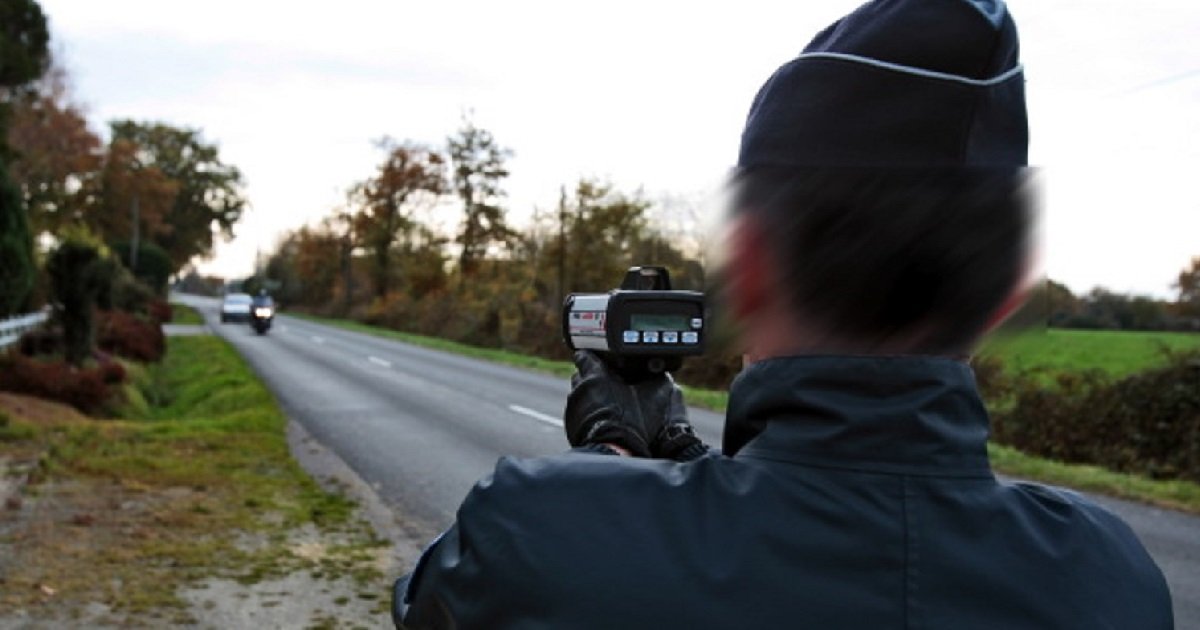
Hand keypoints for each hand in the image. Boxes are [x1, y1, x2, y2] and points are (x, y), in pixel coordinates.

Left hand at [564, 351, 702, 458]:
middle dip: (595, 377)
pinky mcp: (571, 425)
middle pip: (582, 375)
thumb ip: (656, 379)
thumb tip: (662, 374)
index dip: (595, 357)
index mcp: (595, 375)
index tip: (604, 361)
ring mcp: (573, 408)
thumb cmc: (633, 423)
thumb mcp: (654, 397)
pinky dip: (589, 412)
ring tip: (611, 403)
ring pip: (581, 394)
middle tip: (613, 384)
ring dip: (592, 396)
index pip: (584, 356)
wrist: (617, 453)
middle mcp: (579, 389)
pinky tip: (605, 418)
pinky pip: (579, 412)